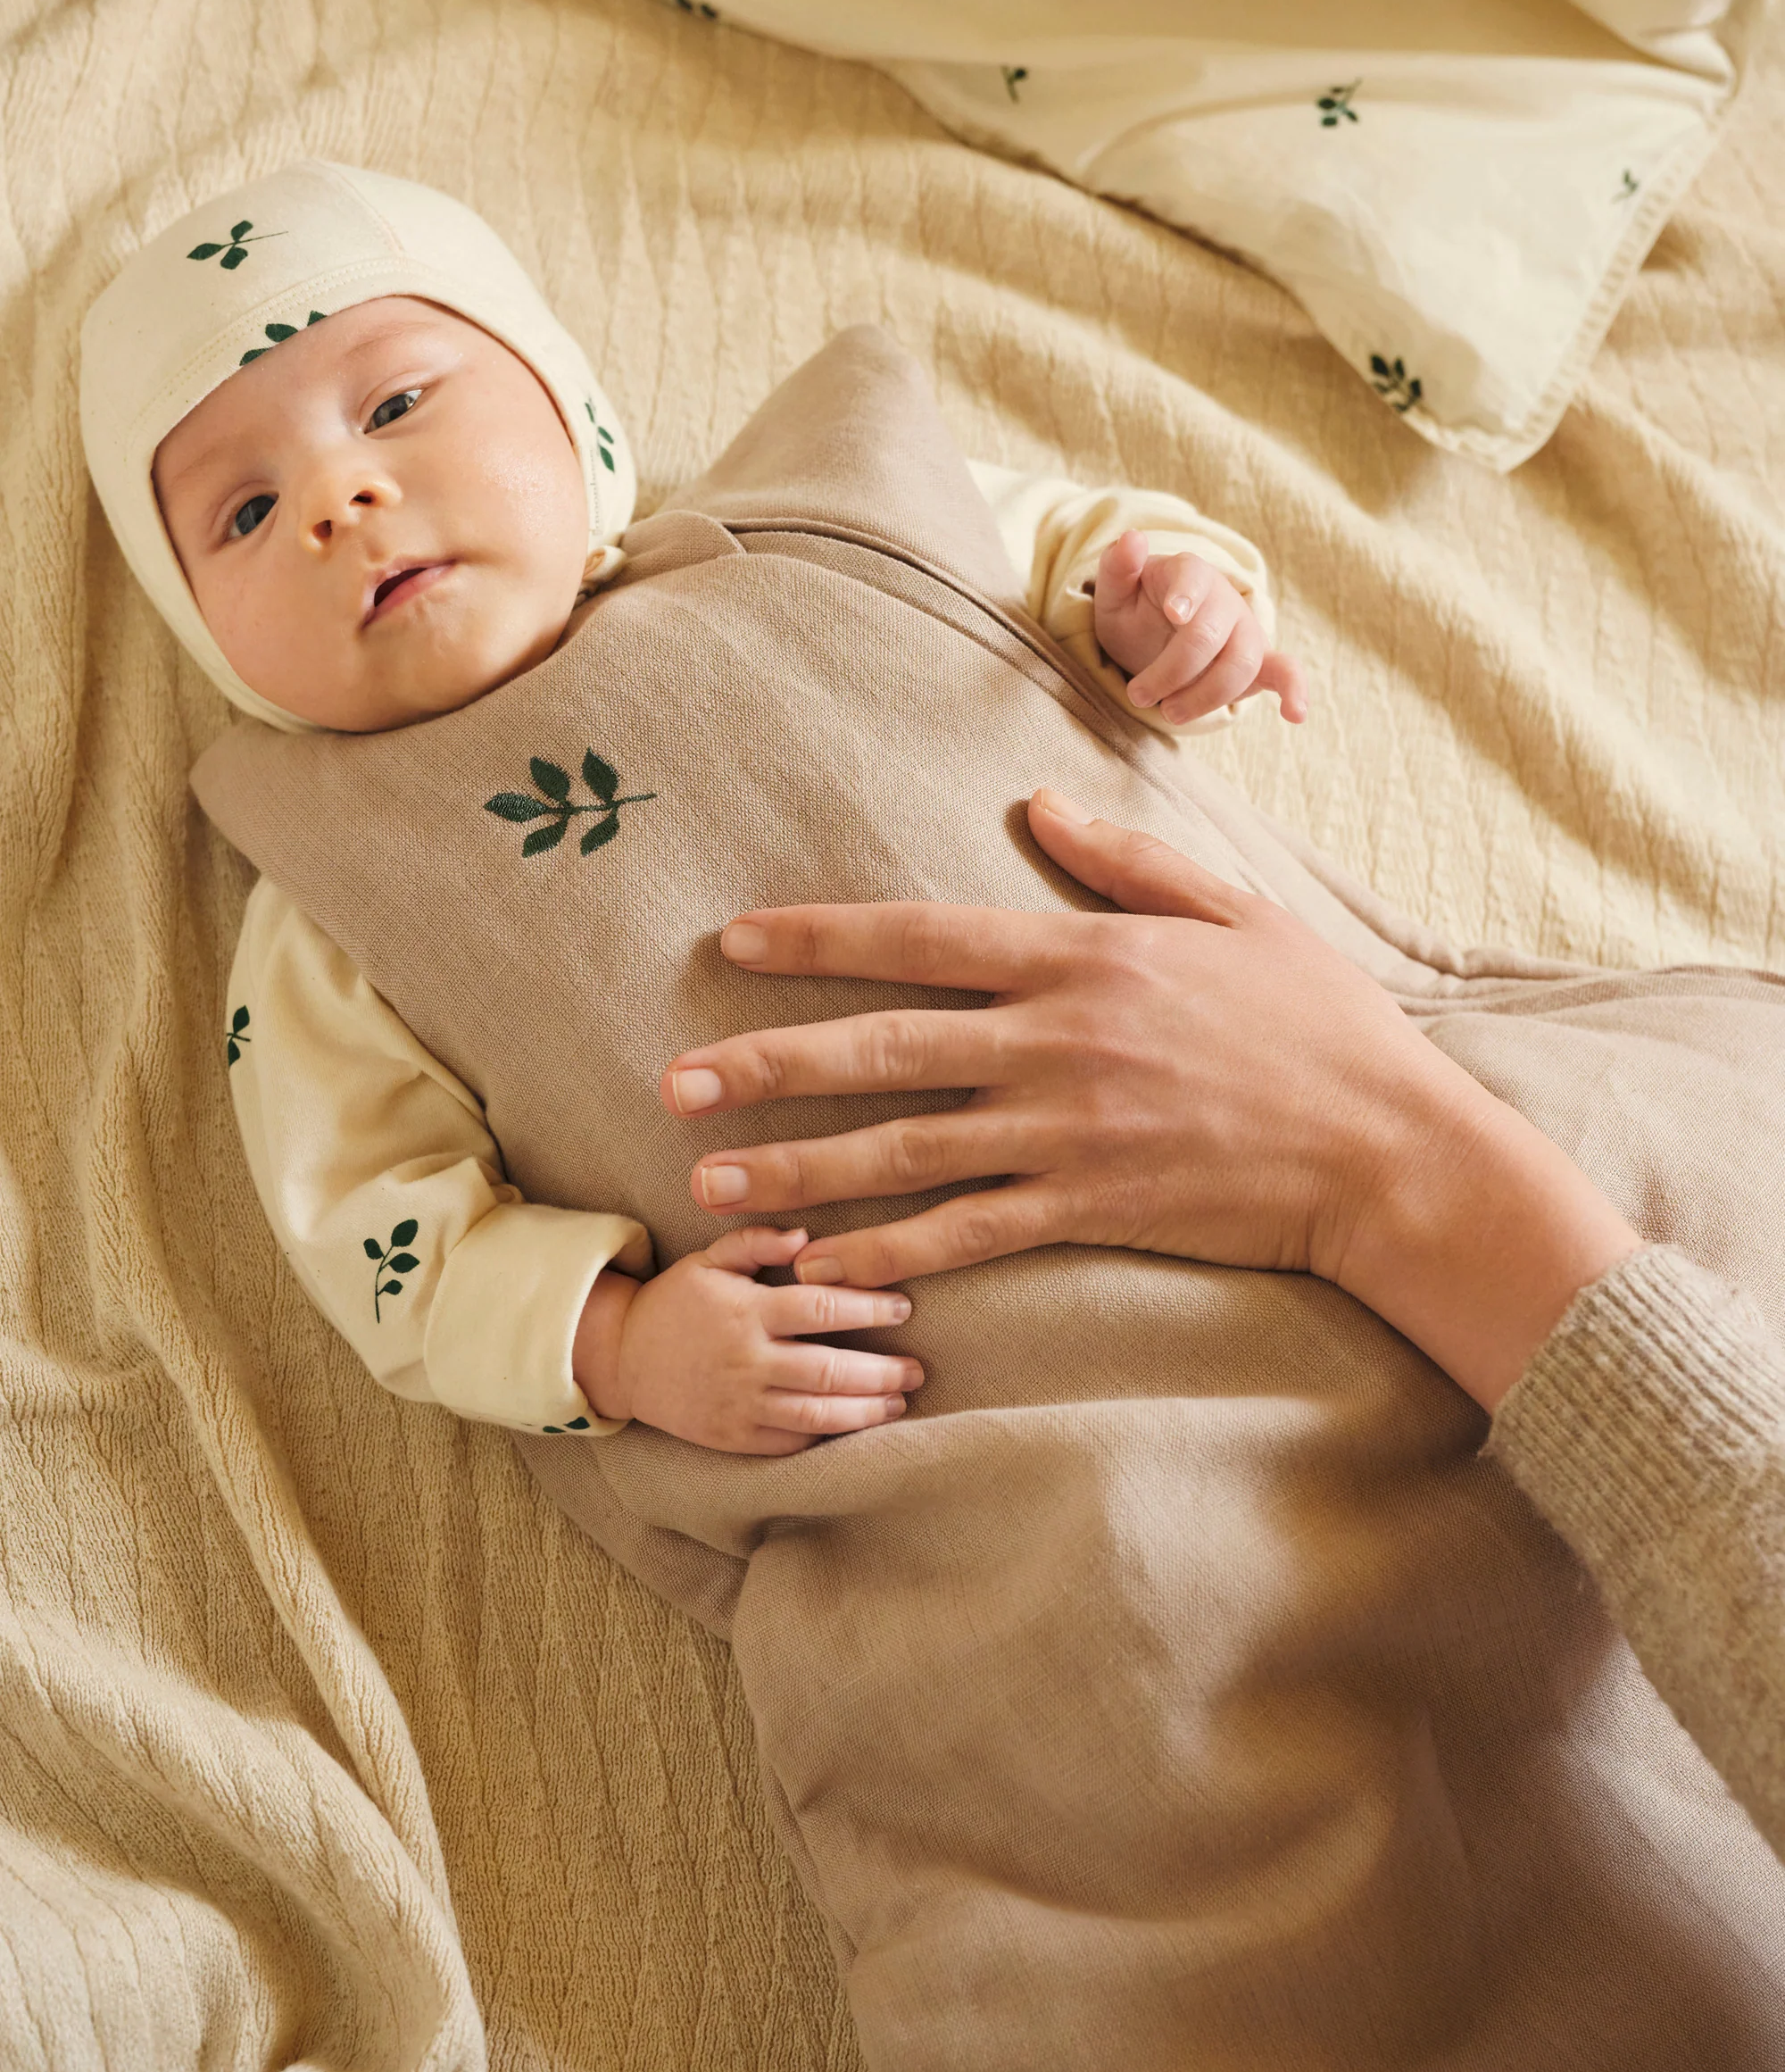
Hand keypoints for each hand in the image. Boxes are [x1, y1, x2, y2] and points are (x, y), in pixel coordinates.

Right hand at [571, 1227, 921, 1455]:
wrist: (623, 1359)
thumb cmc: (677, 1301)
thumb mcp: (710, 1259)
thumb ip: (757, 1240)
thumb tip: (806, 1236)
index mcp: (746, 1310)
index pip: (820, 1308)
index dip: (868, 1307)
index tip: (905, 1307)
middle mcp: (747, 1360)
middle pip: (830, 1370)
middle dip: (882, 1371)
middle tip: (917, 1369)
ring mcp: (740, 1404)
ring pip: (817, 1414)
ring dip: (866, 1411)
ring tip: (899, 1402)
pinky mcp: (734, 1438)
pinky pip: (791, 1443)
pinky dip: (828, 1437)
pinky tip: (857, 1427)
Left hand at [662, 792, 1639, 1409]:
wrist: (1392, 1151)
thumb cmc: (1322, 1023)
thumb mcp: (1234, 911)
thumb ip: (1126, 859)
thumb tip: (1038, 803)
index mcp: (1083, 957)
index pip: (923, 937)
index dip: (820, 938)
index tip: (736, 941)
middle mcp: (1057, 1041)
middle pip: (883, 1049)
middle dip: (768, 1063)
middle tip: (674, 1082)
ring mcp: (1068, 1132)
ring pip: (904, 1151)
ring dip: (798, 1166)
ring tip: (710, 1183)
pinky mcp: (1090, 1209)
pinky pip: (966, 1235)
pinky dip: (888, 1255)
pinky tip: (818, 1269)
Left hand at [1093, 532, 1306, 725]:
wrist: (1156, 637)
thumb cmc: (1136, 612)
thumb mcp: (1115, 593)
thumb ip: (1117, 567)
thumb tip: (1132, 536)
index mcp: (1190, 574)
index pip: (1194, 577)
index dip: (1187, 595)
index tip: (1175, 614)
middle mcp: (1224, 599)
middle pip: (1210, 635)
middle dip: (1172, 670)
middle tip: (1138, 696)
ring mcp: (1245, 631)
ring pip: (1241, 663)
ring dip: (1205, 695)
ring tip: (1170, 712)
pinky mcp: (1259, 662)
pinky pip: (1286, 672)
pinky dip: (1295, 691)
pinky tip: (1296, 714)